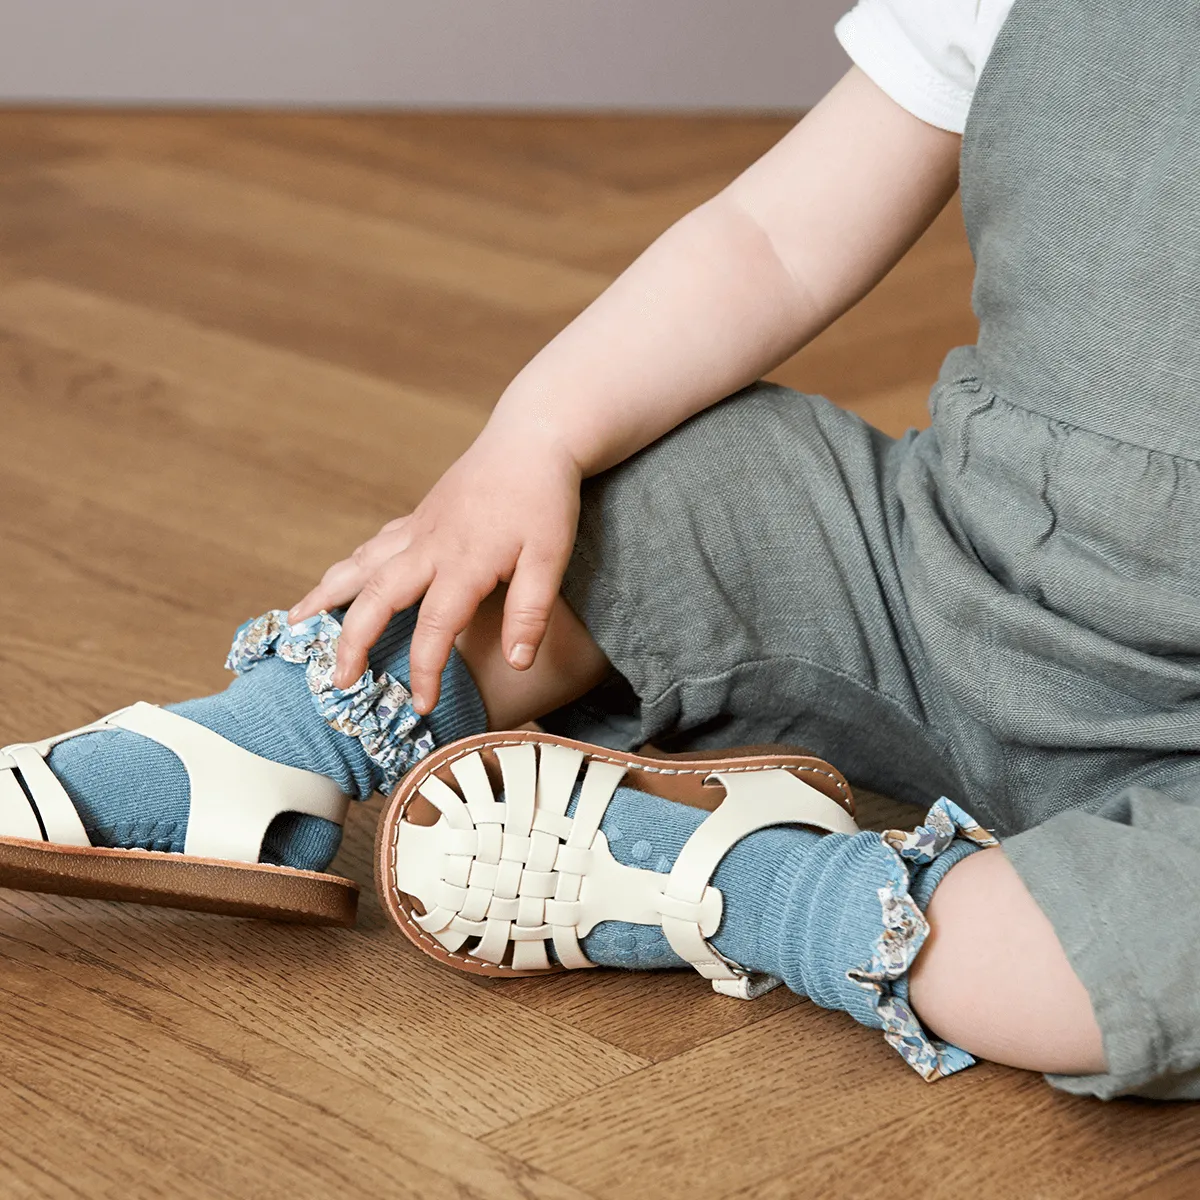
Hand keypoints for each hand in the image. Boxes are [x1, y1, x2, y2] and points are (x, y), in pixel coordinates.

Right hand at [289, 421, 581, 712]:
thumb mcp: (551, 557)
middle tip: (335, 681)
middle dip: (350, 641)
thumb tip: (517, 664)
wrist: (532, 438)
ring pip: (360, 566)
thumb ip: (531, 611)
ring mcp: (418, 529)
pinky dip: (350, 569)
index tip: (421, 706)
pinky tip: (339, 584)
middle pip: (376, 597)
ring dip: (326, 597)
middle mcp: (429, 546)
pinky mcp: (418, 517)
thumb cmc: (544, 499)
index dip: (425, 670)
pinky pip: (373, 547)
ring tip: (296, 627)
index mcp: (463, 562)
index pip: (435, 627)